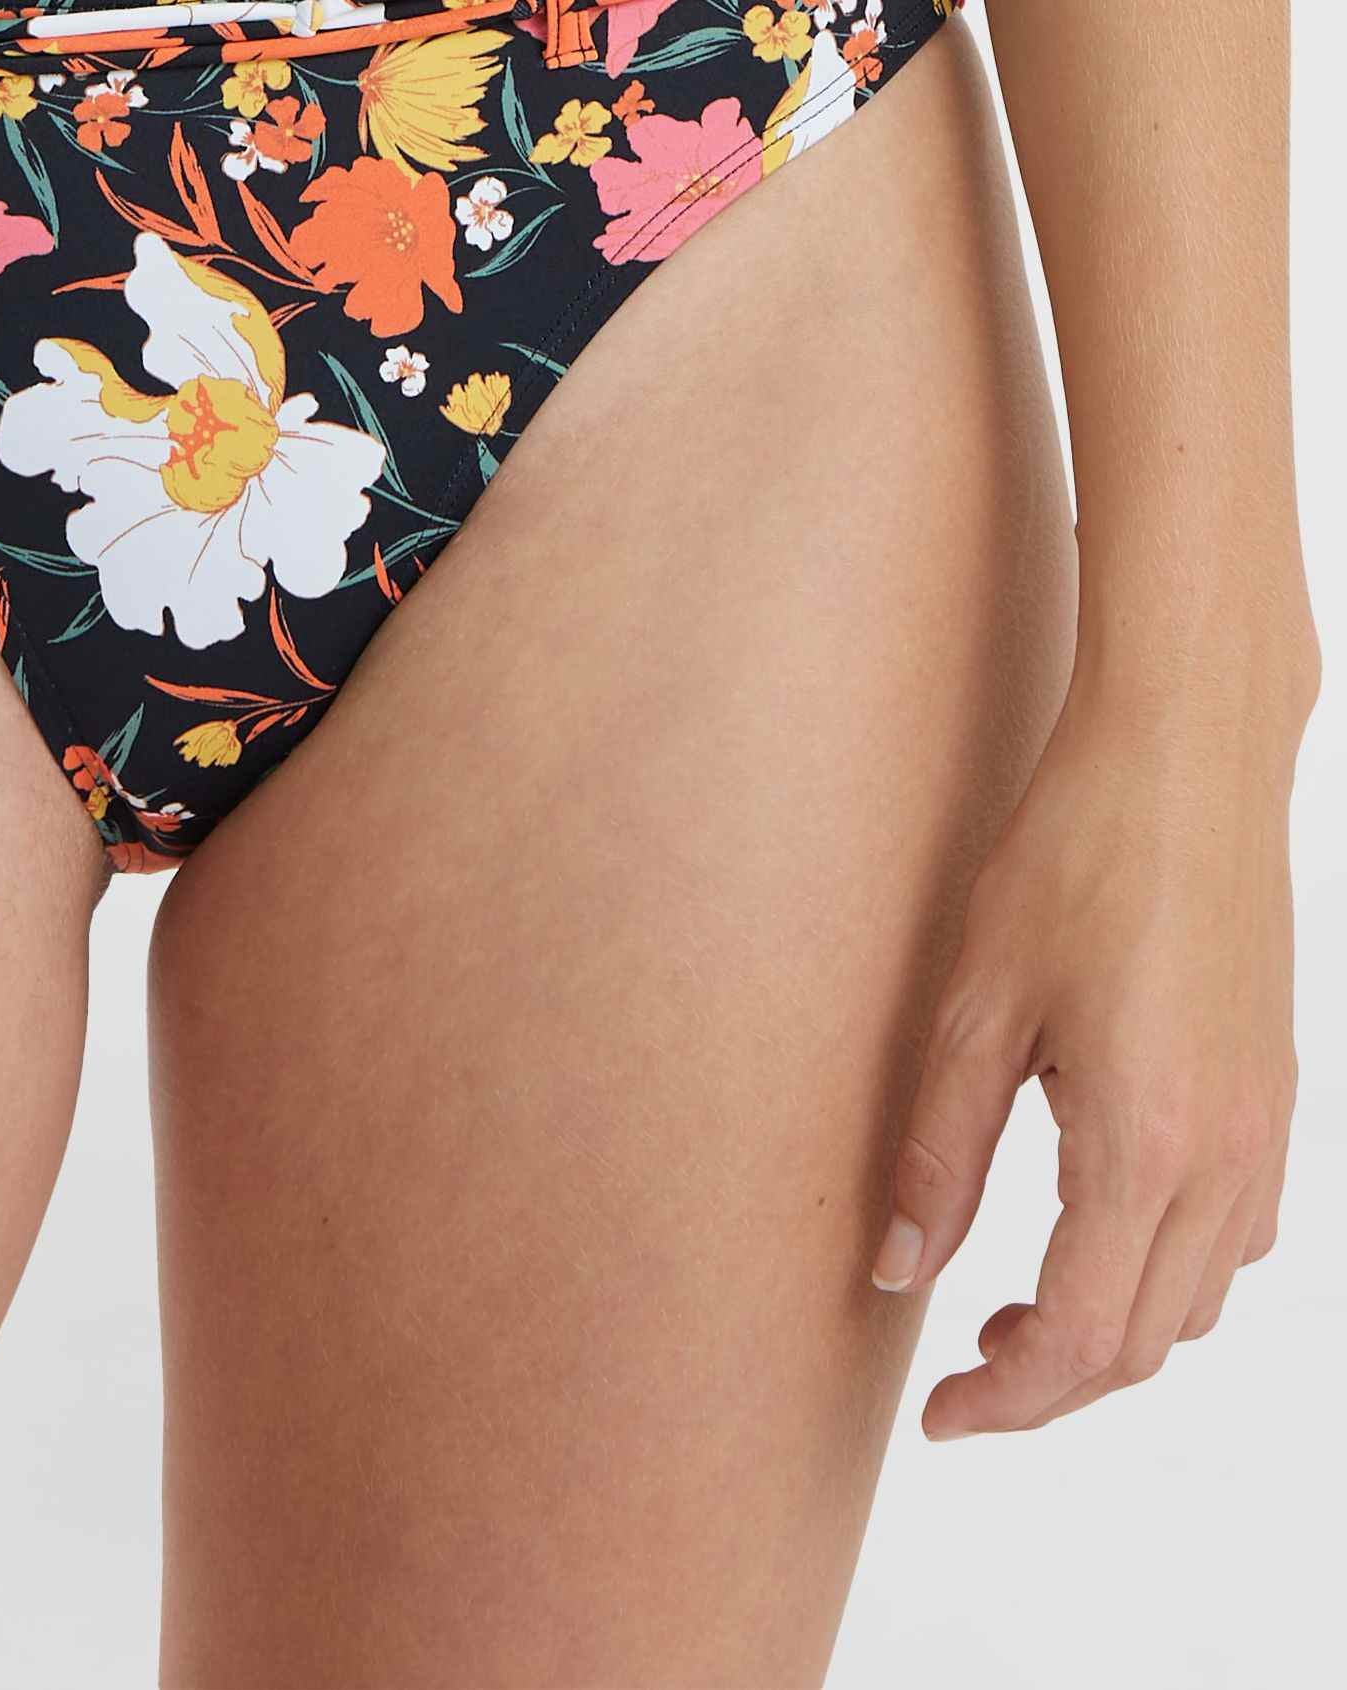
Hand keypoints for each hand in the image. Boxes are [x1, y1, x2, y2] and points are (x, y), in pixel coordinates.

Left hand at [874, 658, 1310, 1433]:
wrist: (1187, 760)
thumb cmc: (1074, 856)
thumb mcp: (975, 1003)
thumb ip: (938, 1152)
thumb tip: (897, 1272)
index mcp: (1144, 1143)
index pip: (1082, 1338)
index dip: (1007, 1398)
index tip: (940, 1414)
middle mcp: (1225, 1157)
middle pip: (1144, 1343)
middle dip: (1051, 1378)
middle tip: (961, 1363)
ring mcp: (1265, 1131)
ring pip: (1197, 1300)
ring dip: (1112, 1329)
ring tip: (1015, 1299)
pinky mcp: (1276, 1097)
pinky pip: (1235, 1237)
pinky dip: (1167, 1270)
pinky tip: (1096, 1224)